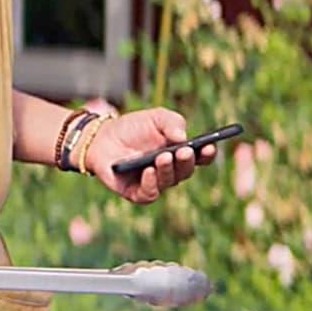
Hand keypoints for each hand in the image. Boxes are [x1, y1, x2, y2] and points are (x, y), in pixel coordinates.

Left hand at [82, 107, 212, 203]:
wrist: (102, 138)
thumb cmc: (132, 128)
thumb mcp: (155, 117)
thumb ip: (171, 122)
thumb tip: (183, 136)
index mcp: (180, 153)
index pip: (200, 157)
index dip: (207, 154)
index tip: (209, 146)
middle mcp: (171, 171)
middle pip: (186, 170)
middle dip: (187, 160)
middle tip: (184, 150)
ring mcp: (155, 182)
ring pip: (169, 181)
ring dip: (168, 169)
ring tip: (163, 156)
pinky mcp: (137, 193)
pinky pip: (150, 193)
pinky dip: (151, 183)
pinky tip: (149, 171)